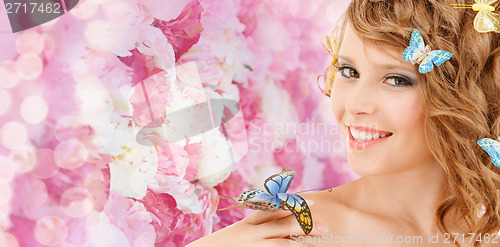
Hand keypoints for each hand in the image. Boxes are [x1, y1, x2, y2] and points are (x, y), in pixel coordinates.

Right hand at [187, 201, 326, 246]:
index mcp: (249, 221)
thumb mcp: (237, 233)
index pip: (276, 208)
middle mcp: (252, 231)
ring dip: (304, 240)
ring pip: (284, 241)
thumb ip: (254, 226)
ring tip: (322, 241)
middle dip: (306, 224)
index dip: (295, 204)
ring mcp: (254, 244)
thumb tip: (273, 223)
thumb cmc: (220, 245)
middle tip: (326, 227)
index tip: (312, 202)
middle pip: (284, 223)